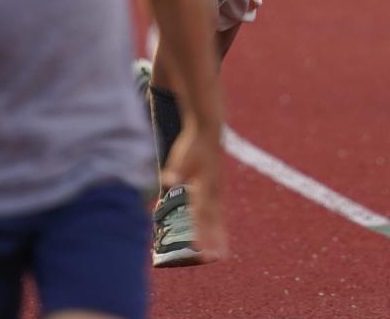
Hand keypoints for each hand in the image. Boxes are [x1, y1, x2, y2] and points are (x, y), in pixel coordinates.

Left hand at [162, 119, 227, 263]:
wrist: (209, 129)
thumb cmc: (193, 144)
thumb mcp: (181, 155)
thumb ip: (175, 170)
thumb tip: (167, 181)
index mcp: (203, 184)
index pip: (200, 212)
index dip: (199, 231)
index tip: (198, 248)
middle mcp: (213, 190)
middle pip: (212, 219)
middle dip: (212, 240)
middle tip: (214, 259)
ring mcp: (217, 189)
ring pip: (218, 217)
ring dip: (219, 236)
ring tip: (222, 255)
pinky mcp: (217, 188)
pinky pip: (219, 211)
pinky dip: (219, 225)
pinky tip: (220, 236)